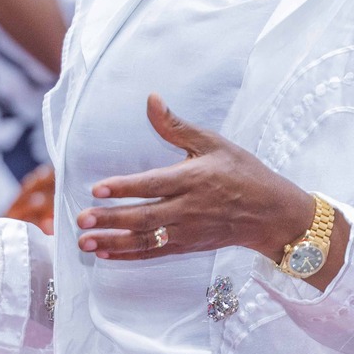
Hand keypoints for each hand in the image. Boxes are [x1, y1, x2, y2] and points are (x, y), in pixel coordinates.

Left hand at [78, 95, 322, 269]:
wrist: (271, 214)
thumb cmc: (242, 172)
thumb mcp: (213, 143)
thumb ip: (176, 126)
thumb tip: (151, 99)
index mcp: (194, 179)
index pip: (153, 185)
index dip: (125, 187)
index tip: (97, 188)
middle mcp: (189, 208)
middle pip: (145, 217)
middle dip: (111, 219)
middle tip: (81, 219)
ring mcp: (188, 231)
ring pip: (146, 239)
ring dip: (113, 242)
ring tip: (84, 241)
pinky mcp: (188, 246)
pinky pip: (155, 253)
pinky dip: (129, 255)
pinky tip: (104, 254)